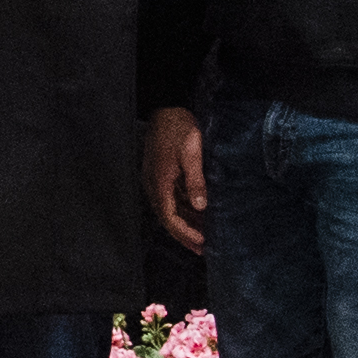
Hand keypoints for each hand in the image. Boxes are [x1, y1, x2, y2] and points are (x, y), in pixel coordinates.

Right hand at [148, 106, 206, 248]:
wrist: (165, 108)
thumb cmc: (178, 128)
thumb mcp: (191, 153)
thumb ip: (195, 181)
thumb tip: (200, 207)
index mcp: (159, 184)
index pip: (170, 218)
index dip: (185, 233)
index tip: (202, 243)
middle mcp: (154, 186)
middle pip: (168, 219)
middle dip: (185, 235)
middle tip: (203, 249)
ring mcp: (156, 181)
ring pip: (170, 210)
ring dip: (185, 224)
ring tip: (203, 235)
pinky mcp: (161, 175)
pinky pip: (171, 199)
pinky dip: (184, 210)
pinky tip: (197, 214)